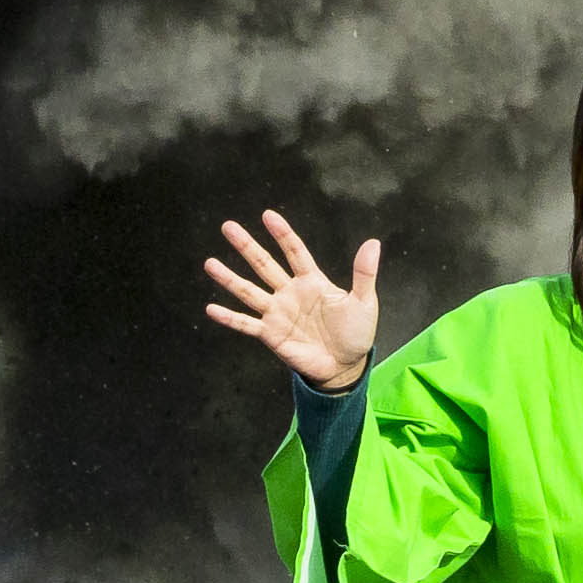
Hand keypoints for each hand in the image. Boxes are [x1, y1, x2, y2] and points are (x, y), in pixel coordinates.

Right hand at [202, 210, 381, 391]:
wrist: (345, 366)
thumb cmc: (356, 333)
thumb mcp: (364, 302)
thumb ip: (364, 273)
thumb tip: (373, 242)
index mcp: (311, 281)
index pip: (294, 251)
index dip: (282, 233)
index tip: (268, 215)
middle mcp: (290, 293)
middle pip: (264, 264)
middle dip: (246, 246)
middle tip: (228, 227)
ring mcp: (278, 313)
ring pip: (249, 291)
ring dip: (229, 278)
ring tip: (210, 263)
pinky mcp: (271, 334)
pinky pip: (246, 324)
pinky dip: (229, 318)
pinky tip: (211, 309)